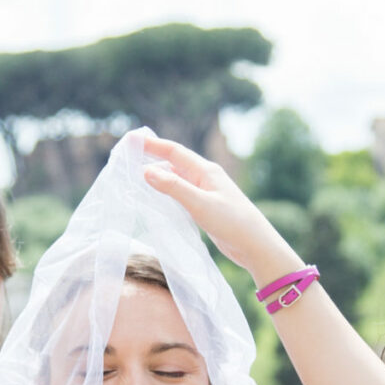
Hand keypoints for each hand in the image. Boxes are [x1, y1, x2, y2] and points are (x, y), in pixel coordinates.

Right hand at [138, 134, 300, 279]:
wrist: (256, 245)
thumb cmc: (232, 222)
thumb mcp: (200, 204)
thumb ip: (174, 188)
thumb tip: (146, 171)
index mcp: (205, 171)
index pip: (173, 151)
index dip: (151, 144)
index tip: (130, 139)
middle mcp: (205, 177)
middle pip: (174, 161)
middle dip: (152, 155)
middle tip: (128, 154)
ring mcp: (206, 191)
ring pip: (177, 176)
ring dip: (158, 172)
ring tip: (136, 172)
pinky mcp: (206, 206)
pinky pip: (181, 191)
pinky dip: (167, 188)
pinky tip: (158, 195)